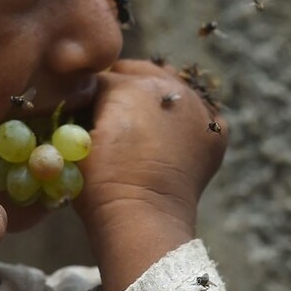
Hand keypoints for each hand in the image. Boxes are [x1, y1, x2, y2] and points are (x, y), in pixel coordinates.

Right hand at [74, 59, 226, 290]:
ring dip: (155, 98)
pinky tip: (172, 136)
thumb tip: (81, 101)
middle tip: (110, 113)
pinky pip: (200, 112)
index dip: (89, 94)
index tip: (83, 110)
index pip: (103, 78)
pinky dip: (186, 119)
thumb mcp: (76, 139)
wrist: (142, 218)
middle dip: (122, 87)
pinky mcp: (215, 133)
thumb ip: (80, 109)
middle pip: (139, 72)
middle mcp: (168, 87)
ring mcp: (197, 108)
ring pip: (171, 87)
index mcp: (130, 85)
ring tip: (142, 123)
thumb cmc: (100, 182)